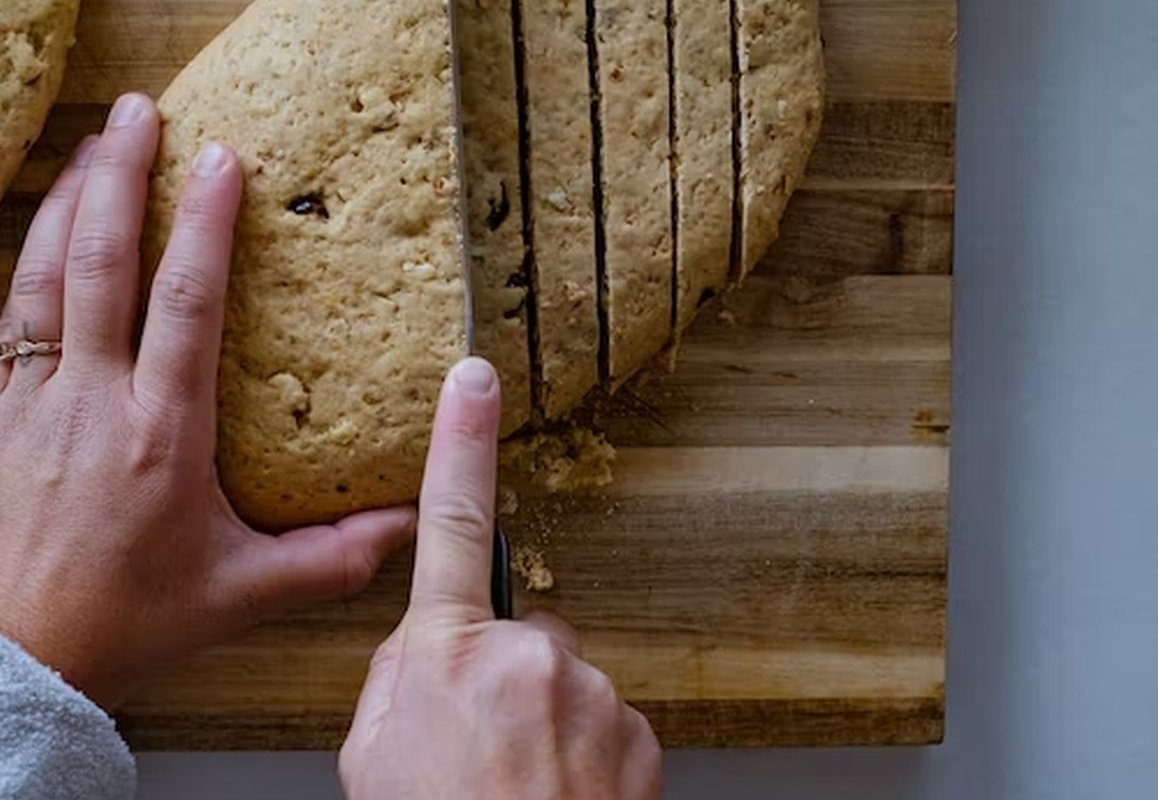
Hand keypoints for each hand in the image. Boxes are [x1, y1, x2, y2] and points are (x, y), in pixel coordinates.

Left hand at [0, 94, 414, 709]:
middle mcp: (90, 401)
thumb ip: (331, 560)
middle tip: (141, 116)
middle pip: (100, 265)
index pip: (184, 305)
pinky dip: (23, 266)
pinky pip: (4, 323)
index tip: (220, 162)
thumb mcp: (242, 594)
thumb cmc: (127, 622)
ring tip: (90, 149)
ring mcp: (29, 404)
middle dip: (121, 179)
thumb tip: (409, 529)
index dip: (203, 226)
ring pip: (42, 281)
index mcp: (160, 433)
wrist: (17, 664)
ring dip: (67, 206)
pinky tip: (39, 237)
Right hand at [338, 357, 661, 799]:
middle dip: (499, 677)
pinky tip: (555, 794)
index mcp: (447, 653)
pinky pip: (601, 720)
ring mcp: (591, 694)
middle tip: (477, 752)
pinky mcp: (635, 730)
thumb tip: (430, 649)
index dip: (460, 444)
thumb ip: (399, 680)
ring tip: (516, 784)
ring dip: (542, 723)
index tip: (473, 378)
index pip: (451, 522)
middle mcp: (528, 657)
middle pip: (515, 637)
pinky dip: (581, 752)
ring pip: (561, 684)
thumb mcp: (373, 756)